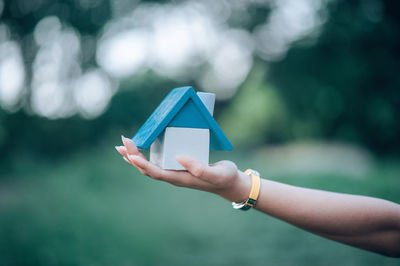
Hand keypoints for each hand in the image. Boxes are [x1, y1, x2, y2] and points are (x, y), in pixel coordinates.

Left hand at [115, 136, 250, 202]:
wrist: (229, 183)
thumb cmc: (224, 178)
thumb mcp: (217, 173)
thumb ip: (200, 168)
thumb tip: (179, 157)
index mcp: (180, 178)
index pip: (156, 173)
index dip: (142, 164)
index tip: (131, 155)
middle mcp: (174, 176)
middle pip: (148, 169)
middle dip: (133, 156)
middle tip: (123, 142)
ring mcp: (175, 171)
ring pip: (150, 165)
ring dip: (136, 156)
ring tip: (123, 146)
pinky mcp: (177, 166)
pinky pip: (157, 161)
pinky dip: (146, 154)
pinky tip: (142, 148)